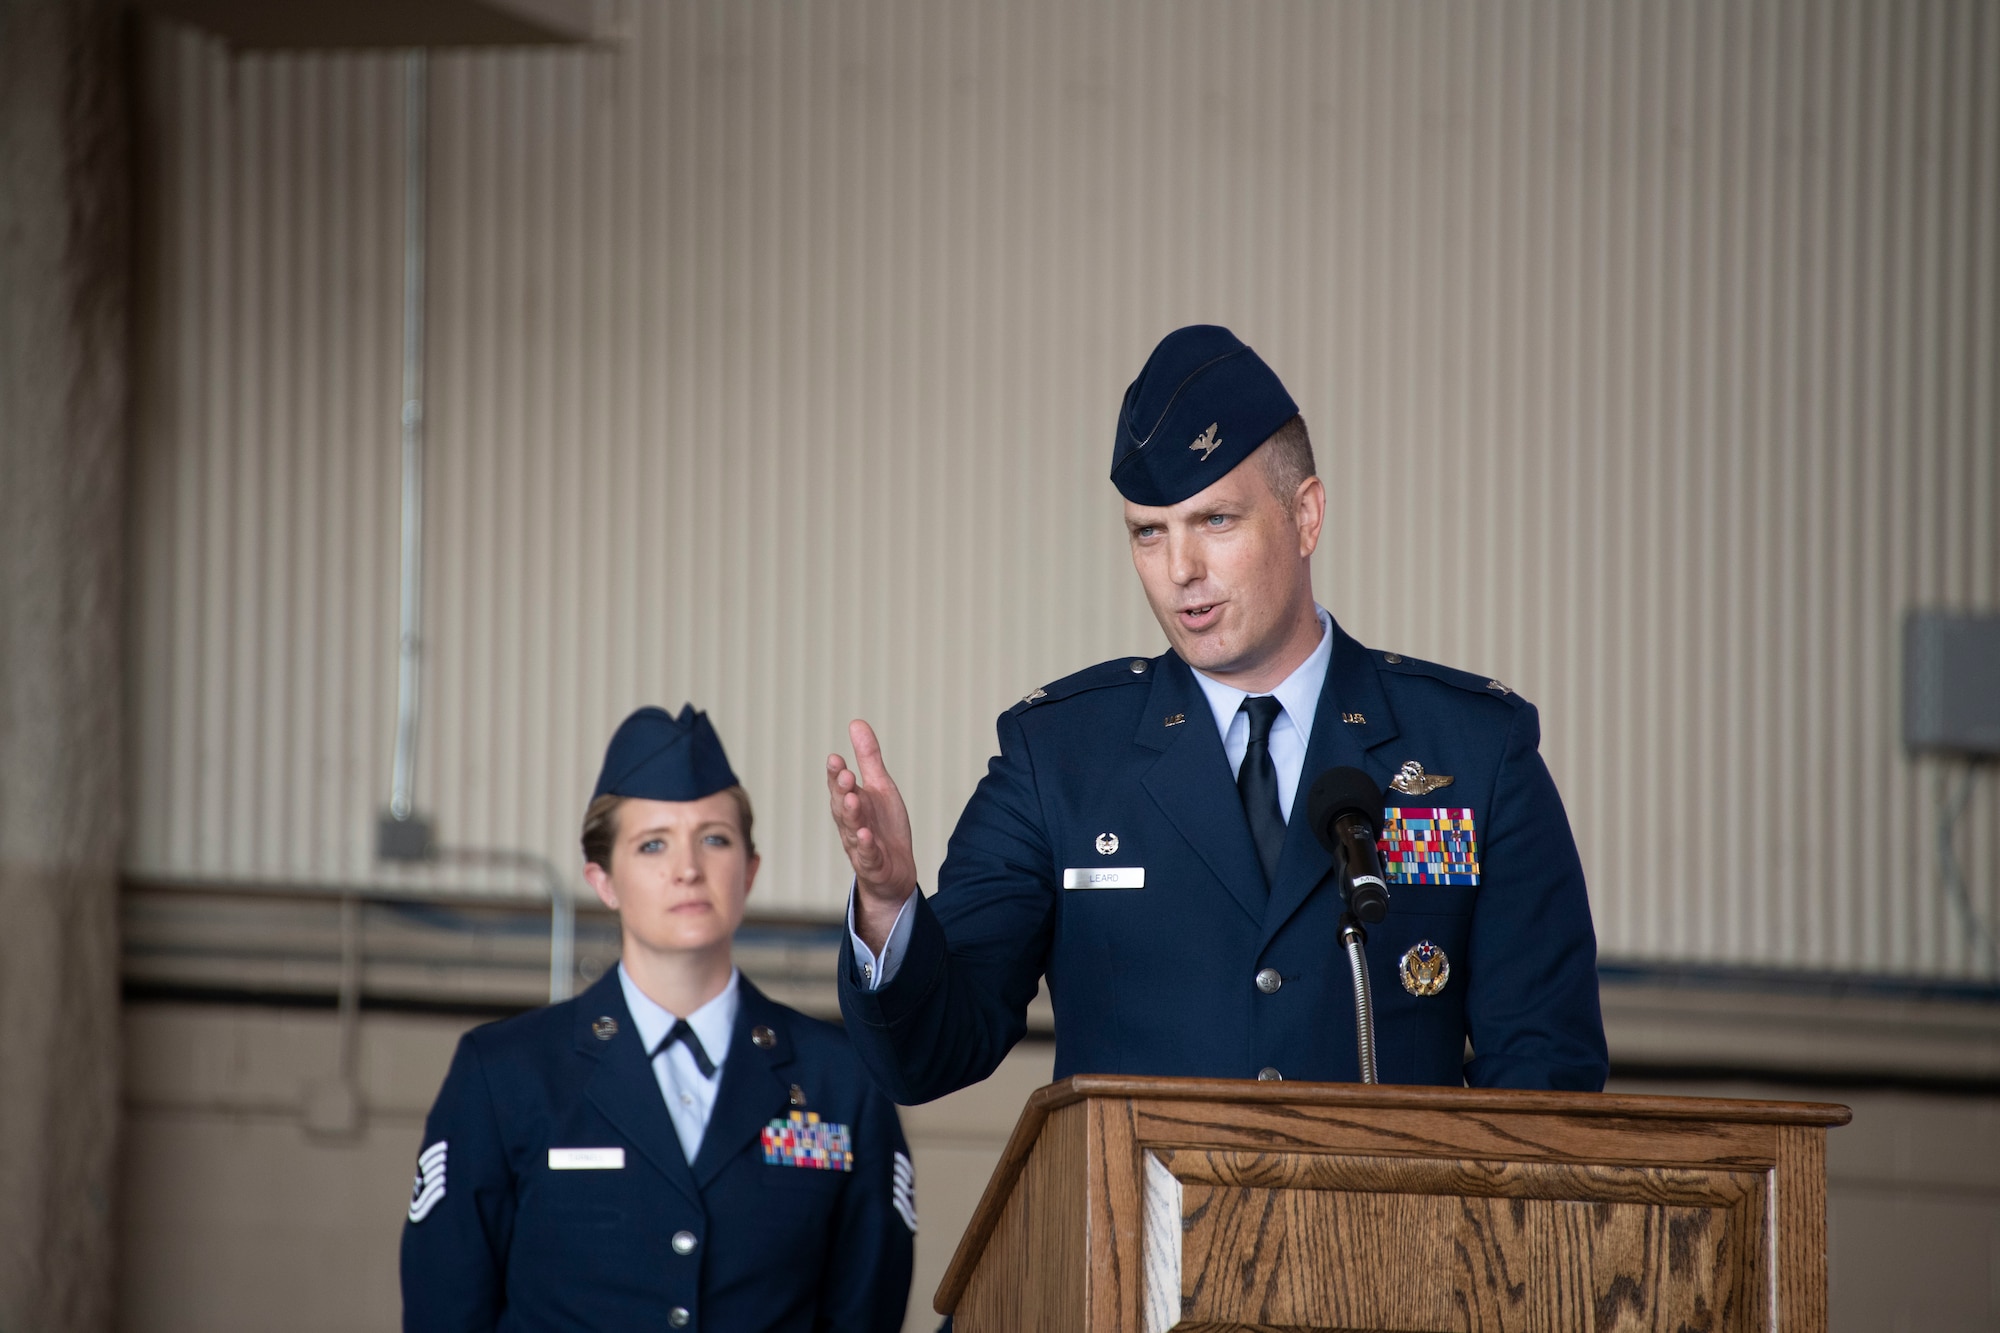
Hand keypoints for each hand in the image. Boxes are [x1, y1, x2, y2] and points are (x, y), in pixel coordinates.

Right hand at [827, 719, 918, 951]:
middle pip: (842, 806)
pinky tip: (867, 835)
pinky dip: (866, 846)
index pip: (839, 786)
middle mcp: (851, 824)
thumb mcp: (880, 788)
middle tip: (845, 774)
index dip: (836, 774)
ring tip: (853, 799)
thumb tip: (856, 722)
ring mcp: (860, 846)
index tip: (836, 758)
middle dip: (842, 790)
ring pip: (852, 829)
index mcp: (851, 803)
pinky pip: (868, 856)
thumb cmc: (883, 827)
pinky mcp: (873, 865)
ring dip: (852, 815)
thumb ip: (868, 758)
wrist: (894, 873)